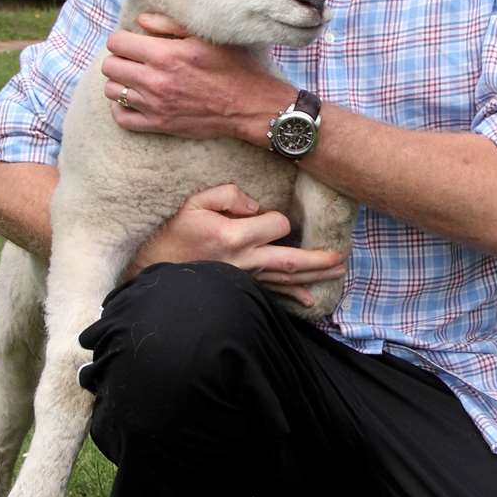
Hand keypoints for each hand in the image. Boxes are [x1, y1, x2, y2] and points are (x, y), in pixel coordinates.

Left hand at [101, 13, 290, 144]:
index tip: (133, 41)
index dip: (122, 39)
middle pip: (109, 66)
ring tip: (135, 78)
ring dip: (120, 82)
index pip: (117, 43)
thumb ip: (168, 26)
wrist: (250, 105)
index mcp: (165, 54)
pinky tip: (134, 100)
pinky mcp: (159, 124)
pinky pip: (121, 118)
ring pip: (111, 91)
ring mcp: (154, 105)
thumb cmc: (233, 66)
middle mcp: (155, 80)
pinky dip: (121, 108)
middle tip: (134, 59)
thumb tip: (140, 21)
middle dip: (119, 58)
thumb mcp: (205, 37)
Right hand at [127, 183, 346, 307]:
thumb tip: (255, 205)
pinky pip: (271, 294)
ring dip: (314, 276)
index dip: (279, 218)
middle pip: (291, 260)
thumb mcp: (194, 202)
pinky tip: (310, 301)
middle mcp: (244, 261)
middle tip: (342, 257)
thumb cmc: (174, 234)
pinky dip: (292, 297)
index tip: (267, 215)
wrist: (154, 270)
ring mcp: (244, 279)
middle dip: (318, 260)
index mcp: (234, 237)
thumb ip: (227, 194)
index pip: (276, 225)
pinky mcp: (241, 288)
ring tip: (338, 271)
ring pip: (286, 278)